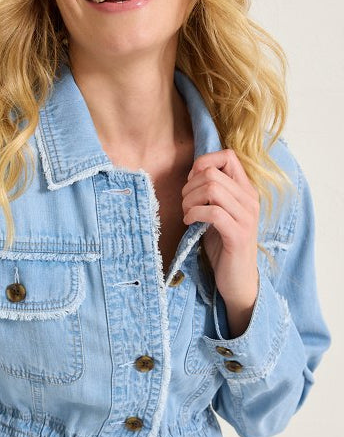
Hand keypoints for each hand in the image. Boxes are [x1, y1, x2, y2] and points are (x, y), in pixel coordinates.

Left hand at [182, 149, 259, 336]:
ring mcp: (246, 217)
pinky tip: (190, 223)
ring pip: (211, 189)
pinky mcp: (238, 234)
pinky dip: (194, 214)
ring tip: (187, 214)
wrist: (238, 280)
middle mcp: (249, 199)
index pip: (228, 156)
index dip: (203, 163)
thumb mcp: (218, 212)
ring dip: (190, 200)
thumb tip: (192, 173)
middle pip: (212, 172)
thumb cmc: (223, 245)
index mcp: (245, 190)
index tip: (192, 183)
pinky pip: (212, 212)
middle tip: (186, 204)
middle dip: (189, 186)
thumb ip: (212, 192)